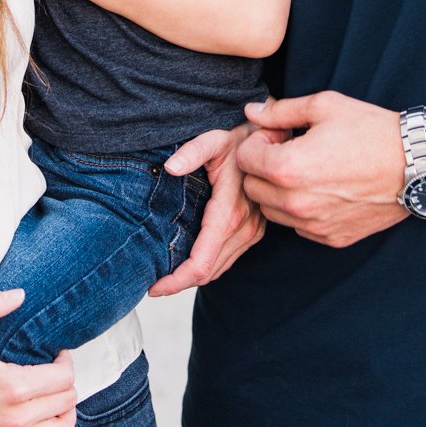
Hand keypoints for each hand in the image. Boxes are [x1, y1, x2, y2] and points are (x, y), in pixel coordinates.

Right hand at [0, 289, 78, 426]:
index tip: (55, 356)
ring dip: (65, 414)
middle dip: (65, 384)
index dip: (65, 363)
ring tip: (55, 401)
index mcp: (12, 385)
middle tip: (52, 374)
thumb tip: (21, 295)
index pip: (64, 377)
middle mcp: (15, 418)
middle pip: (66, 402)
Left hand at [148, 123, 284, 295]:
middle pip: (208, 272)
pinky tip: (187, 264)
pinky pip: (227, 260)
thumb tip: (170, 167)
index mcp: (229, 213)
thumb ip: (192, 152)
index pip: (201, 262)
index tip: (154, 287)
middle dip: (179, 284)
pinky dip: (206, 268)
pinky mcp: (254, 232)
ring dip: (192, 278)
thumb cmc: (239, 140)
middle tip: (152, 286)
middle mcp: (244, 229)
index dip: (176, 281)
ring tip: (165, 279)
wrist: (273, 141)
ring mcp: (251, 232)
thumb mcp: (214, 139)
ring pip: (218, 269)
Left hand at [236, 91, 408, 247]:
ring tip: (307, 170)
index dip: (259, 141)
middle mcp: (296, 203)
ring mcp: (314, 225)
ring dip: (278, 191)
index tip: (282, 134)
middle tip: (291, 150)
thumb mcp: (324, 106)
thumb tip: (251, 112)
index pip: (243, 159)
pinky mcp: (332, 238)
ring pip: (272, 211)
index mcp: (287, 169)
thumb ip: (280, 111)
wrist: (416, 164)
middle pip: (252, 188)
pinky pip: (299, 227)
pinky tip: (324, 188)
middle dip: (263, 168)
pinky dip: (301, 210)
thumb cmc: (372, 130)